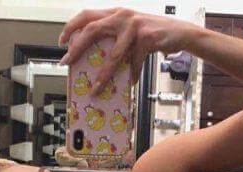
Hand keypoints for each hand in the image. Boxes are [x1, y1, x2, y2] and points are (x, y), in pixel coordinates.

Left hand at [58, 7, 193, 94]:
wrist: (181, 32)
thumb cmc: (154, 34)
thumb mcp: (131, 32)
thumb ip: (115, 40)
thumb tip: (98, 62)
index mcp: (115, 13)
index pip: (86, 15)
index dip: (71, 27)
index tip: (61, 42)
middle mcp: (122, 15)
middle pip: (91, 29)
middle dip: (77, 47)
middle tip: (67, 62)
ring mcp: (134, 25)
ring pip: (113, 54)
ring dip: (103, 74)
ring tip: (96, 88)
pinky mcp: (147, 37)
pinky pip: (134, 62)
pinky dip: (132, 74)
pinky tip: (131, 82)